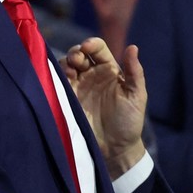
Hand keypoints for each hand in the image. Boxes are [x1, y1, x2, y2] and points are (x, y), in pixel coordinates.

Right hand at [63, 37, 146, 178]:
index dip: (91, 44)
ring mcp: (78, 86)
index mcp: (109, 70)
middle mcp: (92, 75)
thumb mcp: (136, 96)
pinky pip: (57, 82)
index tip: (87, 47)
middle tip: (77, 60)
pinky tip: (61, 78)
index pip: (98, 49)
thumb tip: (133, 47)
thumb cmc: (129, 121)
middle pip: (79, 54)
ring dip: (65, 62)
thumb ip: (134, 71)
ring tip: (70, 70)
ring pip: (66, 65)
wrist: (115, 149)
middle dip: (75, 52)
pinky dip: (56, 75)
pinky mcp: (67, 99)